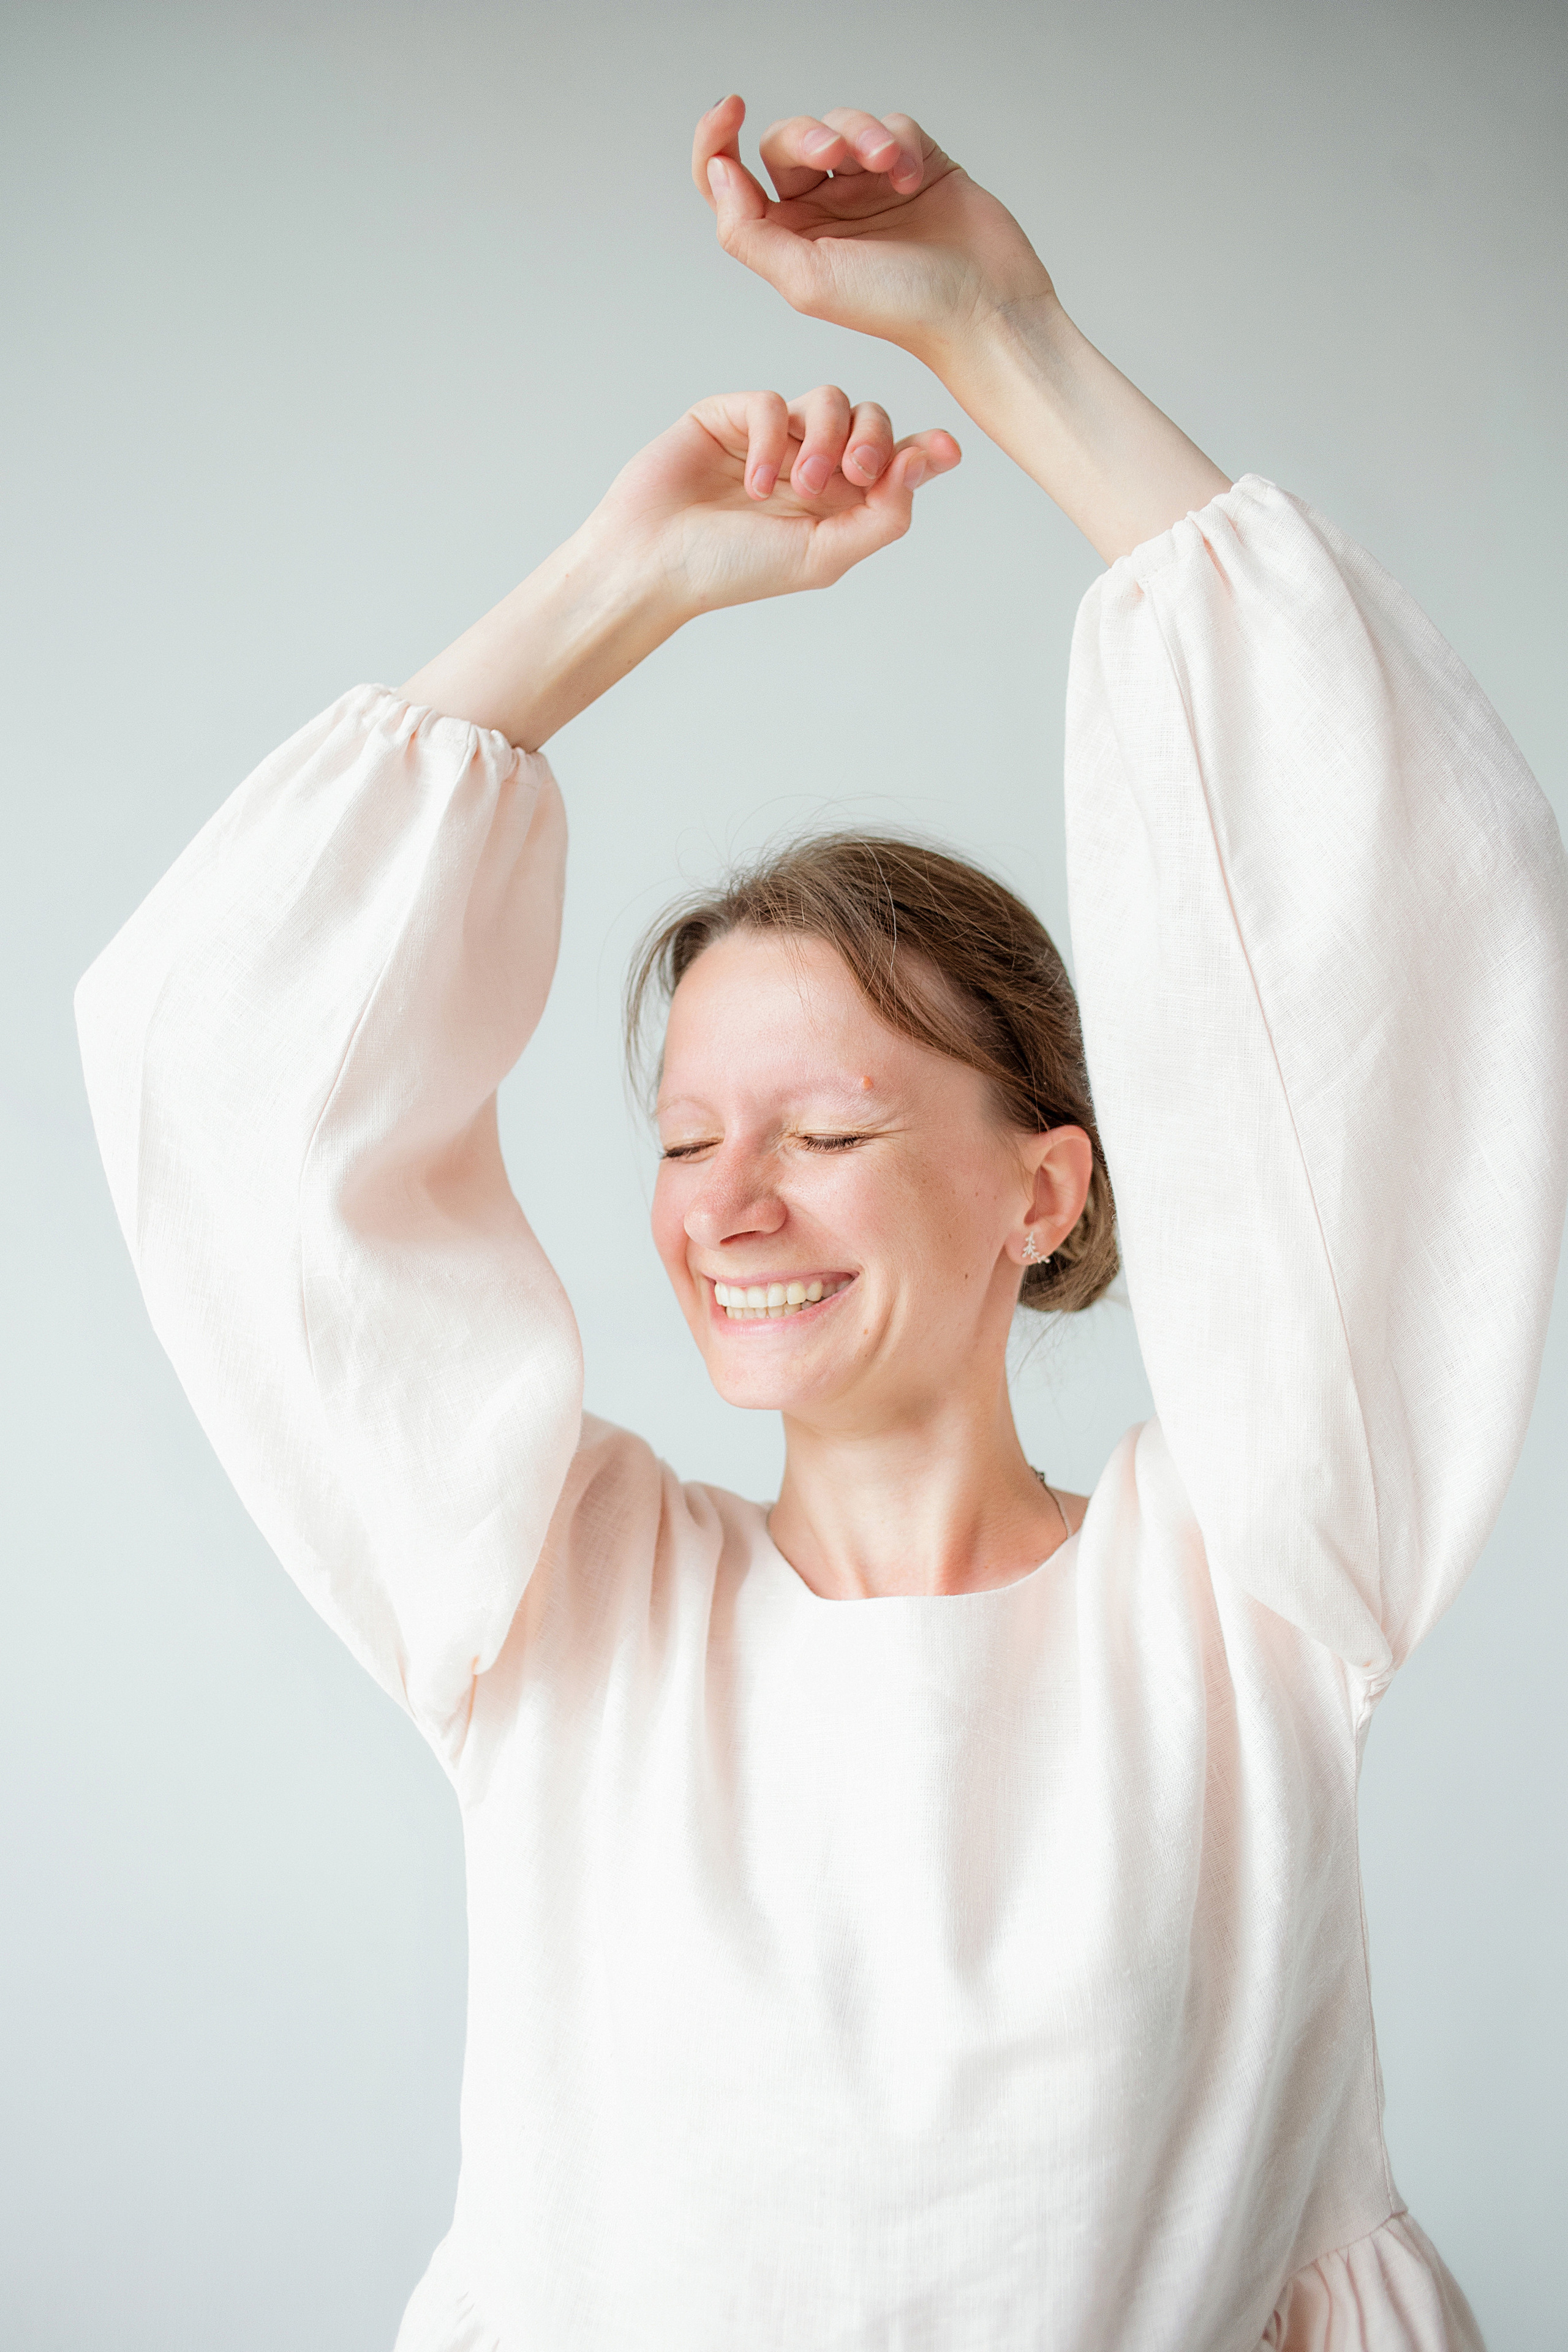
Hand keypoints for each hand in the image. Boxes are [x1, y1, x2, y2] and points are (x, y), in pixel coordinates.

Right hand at [591, 383, 960, 617]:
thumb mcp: (824, 556)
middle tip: (858, 474)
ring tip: (797, 486)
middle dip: (873, 441)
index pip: (895, 463)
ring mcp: (774, 438)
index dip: (924, 451)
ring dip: (825, 440)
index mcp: (840, 504)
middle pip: (871, 420)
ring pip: (830, 401)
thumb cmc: (734, 571)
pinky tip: (753, 482)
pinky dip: (771, 439)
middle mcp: (813, 465)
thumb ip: (882, 517)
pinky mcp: (733, 415)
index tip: (948, 449)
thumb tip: (926, 465)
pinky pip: (774, 403)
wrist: (655, 562)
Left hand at [692, 95, 1053, 367]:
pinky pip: (890, 125)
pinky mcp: (912, 166)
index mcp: (788, 241)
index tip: (731, 109)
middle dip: (807, 137)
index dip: (717, 139)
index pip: (732, 180)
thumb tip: (718, 173)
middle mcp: (823, 212)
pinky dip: (899, 143)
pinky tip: (914, 177)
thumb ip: (747, 230)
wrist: (981, 306)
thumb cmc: (899, 307)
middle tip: (834, 154)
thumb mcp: (805, 280)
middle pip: (786, 143)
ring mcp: (866, 188)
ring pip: (839, 126)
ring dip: (859, 135)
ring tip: (887, 166)